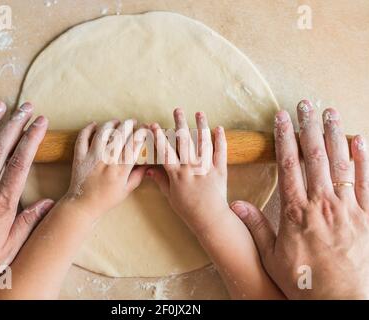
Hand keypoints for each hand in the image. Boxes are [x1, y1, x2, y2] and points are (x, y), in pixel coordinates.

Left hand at [63, 119, 147, 216]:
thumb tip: (147, 163)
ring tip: (116, 121)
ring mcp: (92, 157)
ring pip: (103, 133)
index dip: (140, 134)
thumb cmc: (106, 199)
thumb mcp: (126, 190)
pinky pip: (83, 138)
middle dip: (128, 124)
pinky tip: (94, 124)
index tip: (144, 129)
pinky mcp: (79, 157)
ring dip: (111, 124)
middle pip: (120, 135)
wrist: (83, 205)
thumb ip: (138, 175)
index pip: (134, 145)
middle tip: (132, 122)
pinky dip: (88, 129)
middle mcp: (107, 161)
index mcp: (120, 170)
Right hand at [147, 108, 228, 232]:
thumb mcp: (170, 196)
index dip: (159, 137)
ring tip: (199, 113)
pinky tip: (219, 128)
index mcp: (177, 174)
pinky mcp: (220, 171)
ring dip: (201, 126)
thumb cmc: (187, 209)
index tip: (154, 124)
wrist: (210, 218)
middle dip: (180, 124)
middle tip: (177, 109)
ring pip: (203, 143)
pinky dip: (221, 140)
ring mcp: (207, 168)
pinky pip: (221, 153)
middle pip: (184, 142)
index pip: (166, 151)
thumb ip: (160, 180)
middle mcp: (191, 168)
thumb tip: (148, 168)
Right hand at [231, 100, 368, 298]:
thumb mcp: (272, 257)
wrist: (342, 300)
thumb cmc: (304, 280)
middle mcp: (321, 203)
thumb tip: (236, 204)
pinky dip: (364, 158)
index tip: (281, 117)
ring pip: (340, 163)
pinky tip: (360, 140)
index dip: (284, 138)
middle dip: (308, 127)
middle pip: (314, 156)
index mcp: (295, 211)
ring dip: (334, 134)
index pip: (289, 165)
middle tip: (305, 104)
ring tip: (330, 112)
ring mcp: (347, 208)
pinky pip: (368, 181)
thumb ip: (256, 227)